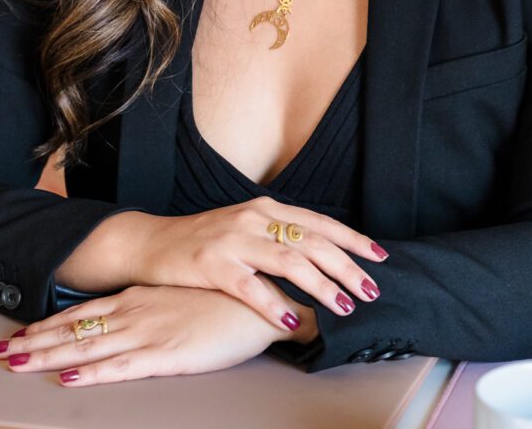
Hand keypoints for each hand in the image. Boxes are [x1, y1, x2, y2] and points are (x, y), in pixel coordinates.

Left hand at [0, 284, 311, 384]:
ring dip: (49, 356)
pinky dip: (91, 374)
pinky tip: (70, 379)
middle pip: (76, 330)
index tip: (23, 331)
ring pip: (88, 348)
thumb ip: (156, 305)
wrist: (259, 302)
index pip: (84, 312)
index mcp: (139, 298)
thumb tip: (135, 314)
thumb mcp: (181, 296)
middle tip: (3, 351)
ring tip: (17, 363)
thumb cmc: (224, 299)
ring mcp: (148, 334)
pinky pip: (120, 368)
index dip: (51, 323)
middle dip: (37, 341)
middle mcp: (136, 313)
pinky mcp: (165, 357)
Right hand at [134, 197, 385, 329]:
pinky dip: (273, 304)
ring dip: (320, 286)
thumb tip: (324, 256)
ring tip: (343, 308)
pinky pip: (249, 287)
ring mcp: (232, 240)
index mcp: (266, 208)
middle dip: (346, 267)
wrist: (152, 242)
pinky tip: (290, 322)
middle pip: (311, 242)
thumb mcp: (247, 228)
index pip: (319, 222)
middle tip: (370, 291)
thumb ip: (281, 236)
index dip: (352, 239)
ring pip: (288, 262)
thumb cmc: (206, 241)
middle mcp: (254, 219)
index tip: (379, 257)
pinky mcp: (211, 264)